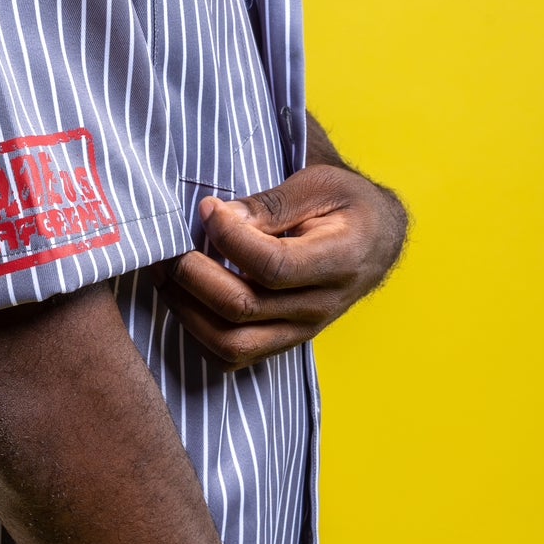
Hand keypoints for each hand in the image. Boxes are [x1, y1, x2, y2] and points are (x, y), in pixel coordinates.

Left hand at [153, 164, 407, 370]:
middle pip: (242, 308)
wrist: (376, 242)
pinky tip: (184, 298)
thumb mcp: (319, 186)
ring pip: (231, 343)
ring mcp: (300, 331)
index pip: (272, 265)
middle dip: (193, 274)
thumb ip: (272, 203)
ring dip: (187, 310)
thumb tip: (221, 215)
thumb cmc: (347, 207)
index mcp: (338, 261)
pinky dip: (198, 333)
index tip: (208, 208)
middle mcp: (319, 306)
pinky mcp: (282, 342)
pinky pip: (232, 357)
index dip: (229, 238)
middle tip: (172, 244)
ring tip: (167, 273)